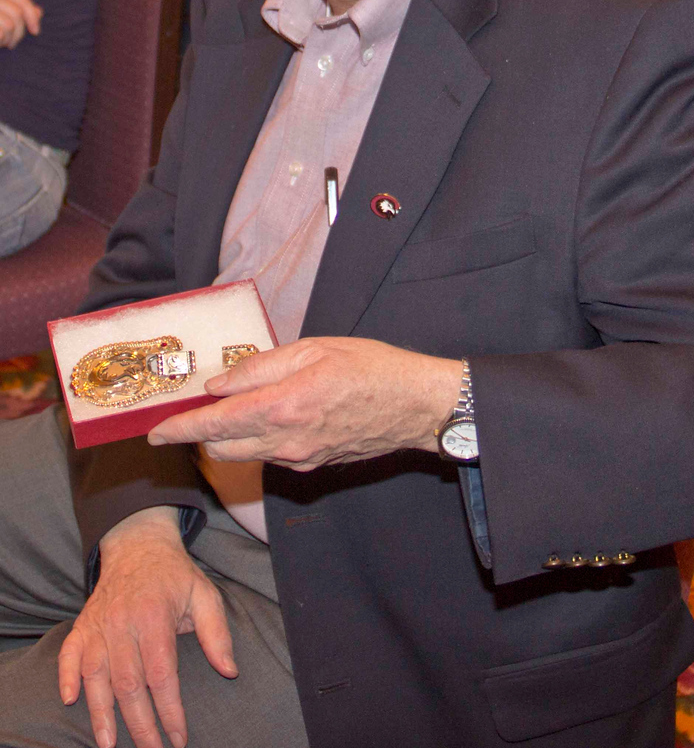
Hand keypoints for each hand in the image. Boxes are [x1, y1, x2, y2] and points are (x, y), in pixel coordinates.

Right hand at [0, 0, 41, 47]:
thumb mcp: (3, 15)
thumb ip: (19, 11)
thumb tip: (39, 12)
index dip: (32, 15)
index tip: (36, 32)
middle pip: (17, 13)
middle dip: (19, 32)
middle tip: (12, 44)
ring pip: (9, 24)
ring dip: (10, 39)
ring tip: (4, 43)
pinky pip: (0, 33)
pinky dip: (1, 41)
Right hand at [58, 508, 236, 747]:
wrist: (140, 544)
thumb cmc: (175, 575)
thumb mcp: (205, 594)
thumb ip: (217, 634)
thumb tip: (229, 671)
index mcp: (155, 617)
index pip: (161, 675)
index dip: (170, 711)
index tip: (179, 737)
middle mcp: (123, 623)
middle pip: (128, 684)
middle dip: (139, 725)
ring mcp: (99, 624)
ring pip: (95, 676)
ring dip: (100, 713)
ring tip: (107, 745)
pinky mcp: (82, 625)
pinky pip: (68, 655)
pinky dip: (66, 677)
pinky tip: (69, 700)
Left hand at [148, 337, 461, 470]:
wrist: (416, 406)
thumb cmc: (371, 368)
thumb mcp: (314, 349)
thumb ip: (261, 367)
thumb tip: (220, 384)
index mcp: (283, 406)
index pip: (215, 425)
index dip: (179, 429)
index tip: (155, 432)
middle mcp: (286, 441)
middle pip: (221, 448)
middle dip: (201, 433)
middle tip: (200, 408)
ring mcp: (300, 459)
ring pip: (245, 456)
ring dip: (230, 437)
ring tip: (237, 408)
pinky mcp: (313, 466)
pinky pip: (271, 457)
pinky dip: (259, 440)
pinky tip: (274, 416)